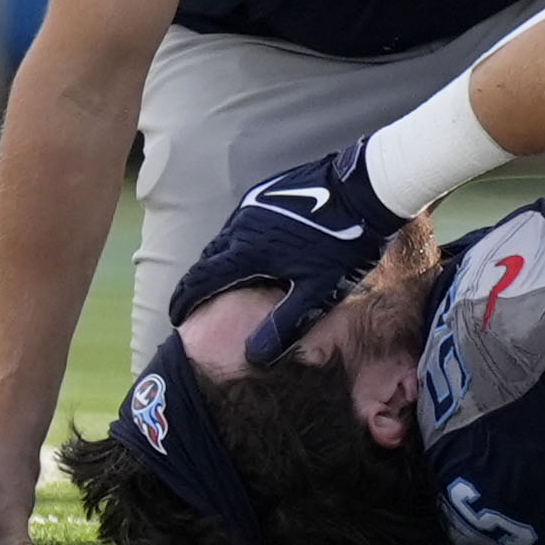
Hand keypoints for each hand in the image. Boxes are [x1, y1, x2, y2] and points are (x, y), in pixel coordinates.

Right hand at [167, 140, 402, 364]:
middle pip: (210, 258)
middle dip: (200, 282)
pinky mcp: (271, 189)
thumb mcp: (318, 292)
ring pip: (227, 238)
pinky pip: (243, 220)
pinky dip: (238, 240)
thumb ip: (284, 324)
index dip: (186, 300)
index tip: (178, 316)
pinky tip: (252, 248)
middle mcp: (243, 224)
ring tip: (222, 279)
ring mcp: (256, 203)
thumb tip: (253, 355)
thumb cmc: (345, 243)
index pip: (202, 280)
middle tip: (196, 302)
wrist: (367, 189)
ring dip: (220, 260)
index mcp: (247, 252)